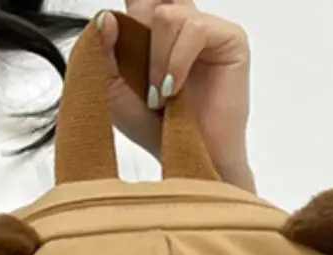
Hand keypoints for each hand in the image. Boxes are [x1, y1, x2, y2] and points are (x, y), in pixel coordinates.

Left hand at [98, 1, 253, 190]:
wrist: (188, 160)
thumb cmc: (157, 131)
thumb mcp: (114, 91)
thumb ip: (102, 53)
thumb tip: (106, 17)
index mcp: (156, 31)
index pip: (141, 0)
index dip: (133, 10)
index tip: (120, 34)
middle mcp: (183, 24)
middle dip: (140, 37)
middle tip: (146, 79)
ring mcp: (208, 29)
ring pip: (167, 15)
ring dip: (156, 61)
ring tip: (160, 97)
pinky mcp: (230, 39)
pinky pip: (194, 28)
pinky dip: (177, 63)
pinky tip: (175, 91)